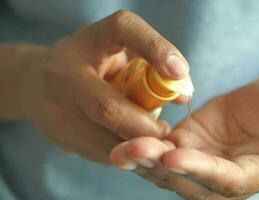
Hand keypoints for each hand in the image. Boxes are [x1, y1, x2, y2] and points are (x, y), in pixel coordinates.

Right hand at [21, 10, 188, 163]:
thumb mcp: (114, 52)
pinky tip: (131, 146)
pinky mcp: (57, 134)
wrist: (36, 85)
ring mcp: (55, 107)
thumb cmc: (89, 64)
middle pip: (108, 107)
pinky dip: (124, 153)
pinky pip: (100, 153)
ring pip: (104, 139)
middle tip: (165, 131)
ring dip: (137, 145)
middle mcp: (64, 72)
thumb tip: (182, 94)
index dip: (155, 48)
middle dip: (144, 126)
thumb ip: (148, 62)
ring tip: (152, 140)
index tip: (181, 72)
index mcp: (87, 41)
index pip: (123, 28)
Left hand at [110, 78, 258, 198]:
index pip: (228, 179)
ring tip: (120, 150)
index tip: (175, 156)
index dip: (202, 171)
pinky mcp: (188, 146)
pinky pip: (163, 153)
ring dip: (145, 163)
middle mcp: (227, 176)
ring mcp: (204, 163)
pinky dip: (143, 151)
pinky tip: (122, 142)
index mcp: (258, 170)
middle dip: (161, 169)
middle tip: (131, 152)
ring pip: (171, 172)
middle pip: (191, 182)